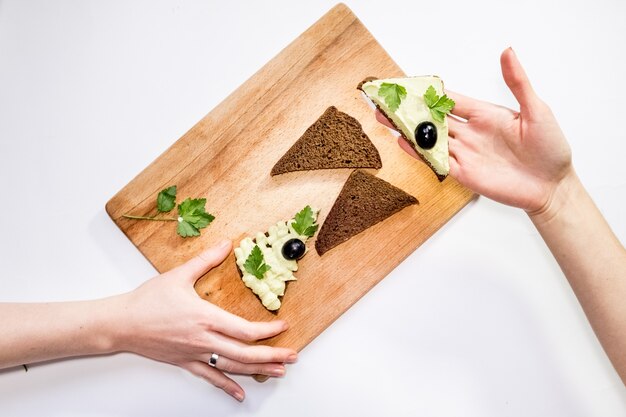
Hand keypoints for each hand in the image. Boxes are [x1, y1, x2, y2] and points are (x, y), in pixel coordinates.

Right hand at [112, 239, 295, 401]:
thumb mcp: (179, 275)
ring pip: (233, 367)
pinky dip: (227, 386)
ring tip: (278, 372)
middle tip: (292, 356)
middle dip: (272, 356)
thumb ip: (206, 260)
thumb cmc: (147, 300)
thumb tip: (226, 244)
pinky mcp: (185, 362)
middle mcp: (204, 340)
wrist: (121, 323)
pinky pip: (210, 377)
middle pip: (245, 353)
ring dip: (258, 371)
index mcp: (205, 317)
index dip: (268, 331)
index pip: (245, 330)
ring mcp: (195, 354)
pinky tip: (240, 393)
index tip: (283, 326)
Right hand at [379, 47, 572, 213]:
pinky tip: (404, 143)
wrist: (552, 186)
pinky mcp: (465, 174)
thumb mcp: (537, 110)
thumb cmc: (550, 148)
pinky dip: (420, 153)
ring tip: (386, 120)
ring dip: (408, 131)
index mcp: (485, 115)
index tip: (409, 84)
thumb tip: (507, 52)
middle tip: (386, 102)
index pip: (451, 101)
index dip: (430, 93)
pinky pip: (438, 162)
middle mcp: (471, 133)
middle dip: (409, 111)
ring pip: (431, 140)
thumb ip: (518, 83)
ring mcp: (466, 154)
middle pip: (433, 120)